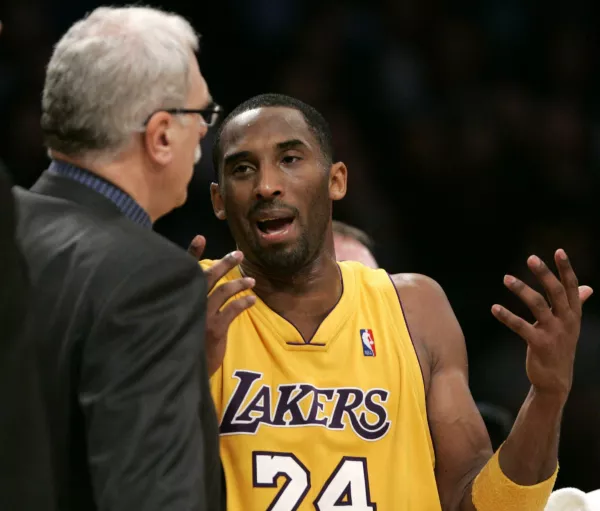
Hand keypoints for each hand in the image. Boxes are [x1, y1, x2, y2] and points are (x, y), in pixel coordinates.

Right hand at [188, 235, 255, 375]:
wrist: (178, 371)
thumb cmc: (181, 344)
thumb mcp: (181, 320)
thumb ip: (188, 303)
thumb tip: (203, 289)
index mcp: (179, 298)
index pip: (184, 271)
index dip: (192, 253)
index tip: (200, 238)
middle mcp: (188, 303)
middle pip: (208, 275)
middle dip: (225, 263)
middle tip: (239, 254)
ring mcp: (201, 315)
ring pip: (223, 291)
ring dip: (239, 283)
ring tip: (251, 281)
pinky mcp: (214, 329)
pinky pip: (232, 309)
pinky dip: (243, 302)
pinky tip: (251, 299)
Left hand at [491, 249, 592, 400]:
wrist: (556, 380)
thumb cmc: (560, 347)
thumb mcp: (570, 324)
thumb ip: (576, 304)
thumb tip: (587, 287)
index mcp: (573, 313)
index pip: (571, 286)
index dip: (566, 268)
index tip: (558, 251)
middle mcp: (566, 321)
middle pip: (556, 291)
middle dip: (544, 273)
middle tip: (531, 257)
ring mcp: (554, 333)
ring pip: (537, 305)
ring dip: (521, 289)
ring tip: (506, 278)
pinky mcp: (539, 344)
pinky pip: (521, 326)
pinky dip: (506, 316)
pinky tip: (494, 308)